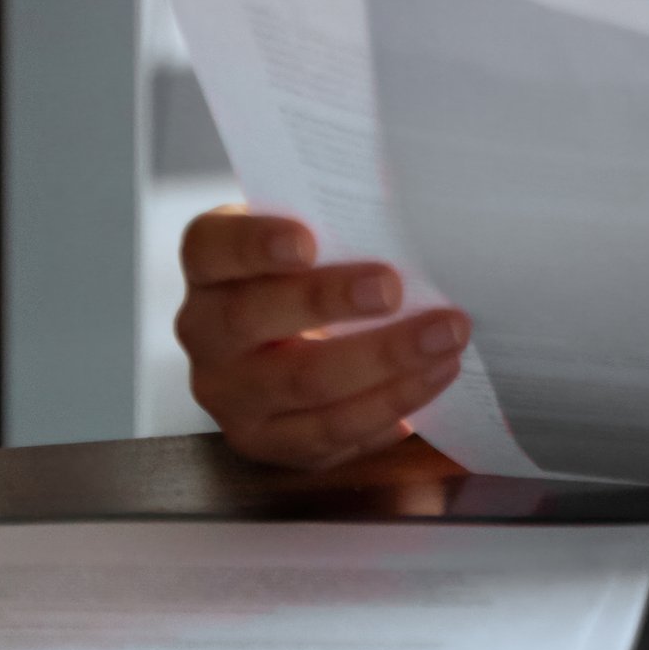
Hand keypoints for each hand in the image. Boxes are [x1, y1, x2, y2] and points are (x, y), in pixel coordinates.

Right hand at [174, 206, 470, 471]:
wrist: (295, 328)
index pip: (212, 248)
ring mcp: (230, 395)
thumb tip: (409, 209)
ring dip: (382, 365)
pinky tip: (428, 383)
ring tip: (444, 342)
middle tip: (393, 289)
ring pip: (300, 386)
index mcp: (209, 266)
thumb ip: (341, 221)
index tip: (306, 242)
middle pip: (253, 320)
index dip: (254, 244)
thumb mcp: (315, 229)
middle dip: (329, 304)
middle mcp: (204, 332)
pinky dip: (384, 411)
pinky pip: (327, 436)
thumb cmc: (318, 262)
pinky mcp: (266, 441)